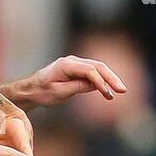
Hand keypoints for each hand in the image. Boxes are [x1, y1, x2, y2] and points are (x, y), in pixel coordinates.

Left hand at [12, 56, 126, 107]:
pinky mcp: (78, 69)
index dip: (100, 82)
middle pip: (97, 66)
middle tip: (123, 90)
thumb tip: (95, 85)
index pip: (89, 70)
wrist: (32, 89)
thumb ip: (77, 87)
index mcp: (66, 65)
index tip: (108, 94)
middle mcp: (73, 61)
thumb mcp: (58, 93)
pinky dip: (102, 80)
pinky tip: (109, 90)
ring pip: (98, 68)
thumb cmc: (42, 92)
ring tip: (120, 90)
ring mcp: (76, 64)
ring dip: (110, 79)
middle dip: (111, 78)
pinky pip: (93, 73)